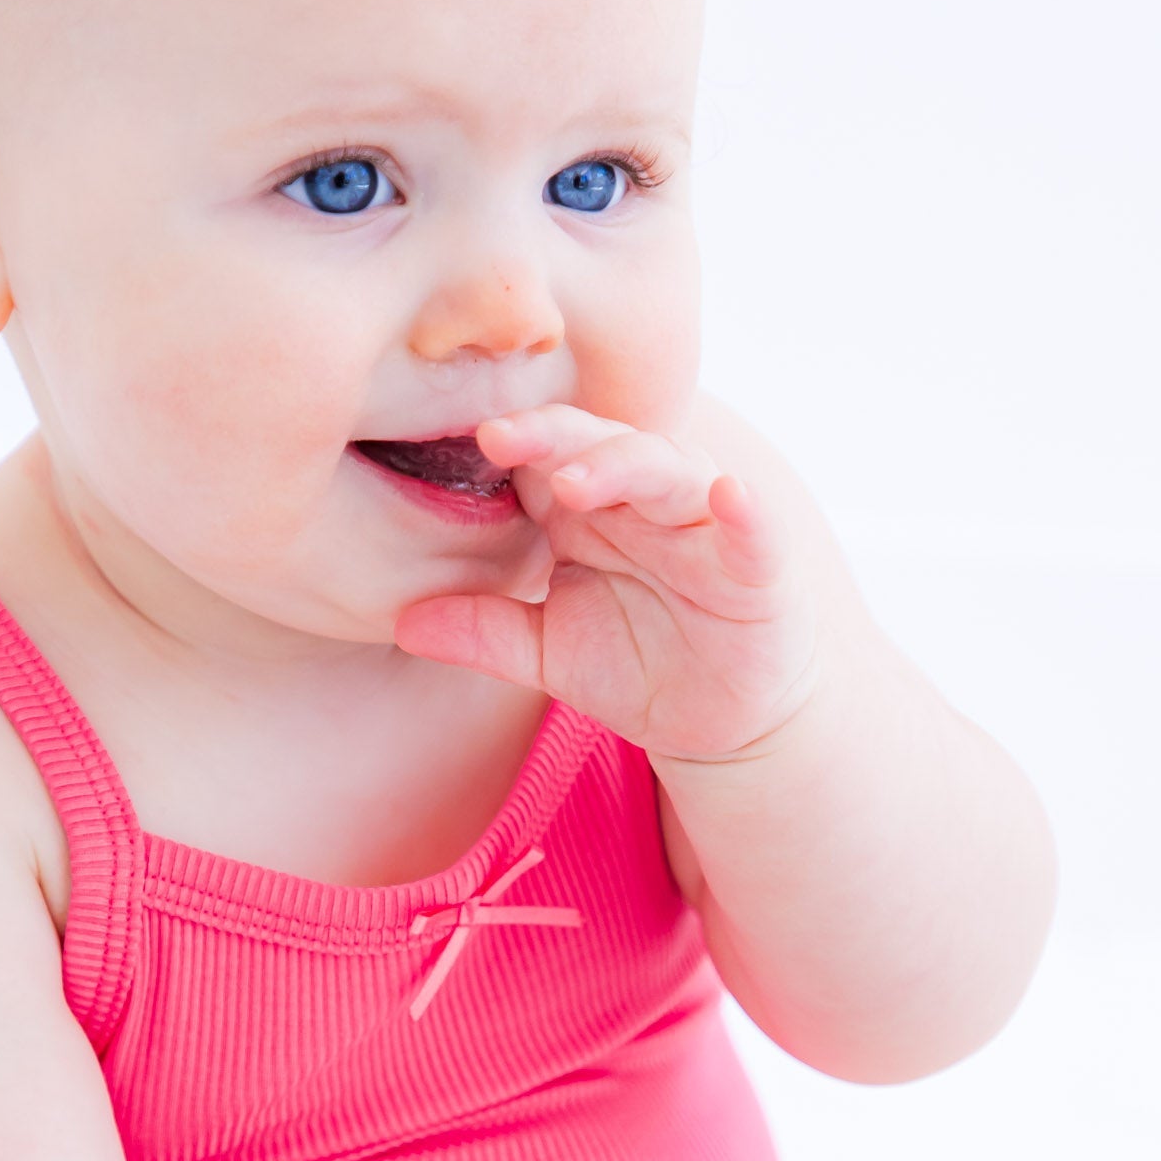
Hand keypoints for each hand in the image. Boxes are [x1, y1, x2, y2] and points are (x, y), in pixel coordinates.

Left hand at [393, 405, 819, 763]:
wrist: (722, 723)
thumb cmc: (636, 666)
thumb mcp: (546, 654)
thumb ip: (483, 632)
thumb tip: (402, 620)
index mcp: (590, 511)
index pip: (547, 455)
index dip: (511, 443)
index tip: (462, 440)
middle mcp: (646, 505)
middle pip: (601, 446)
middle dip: (552, 437)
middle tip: (499, 437)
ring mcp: (704, 531)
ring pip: (669, 473)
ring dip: (624, 465)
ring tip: (573, 479)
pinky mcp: (757, 572)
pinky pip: (754, 531)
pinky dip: (746, 510)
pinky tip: (731, 494)